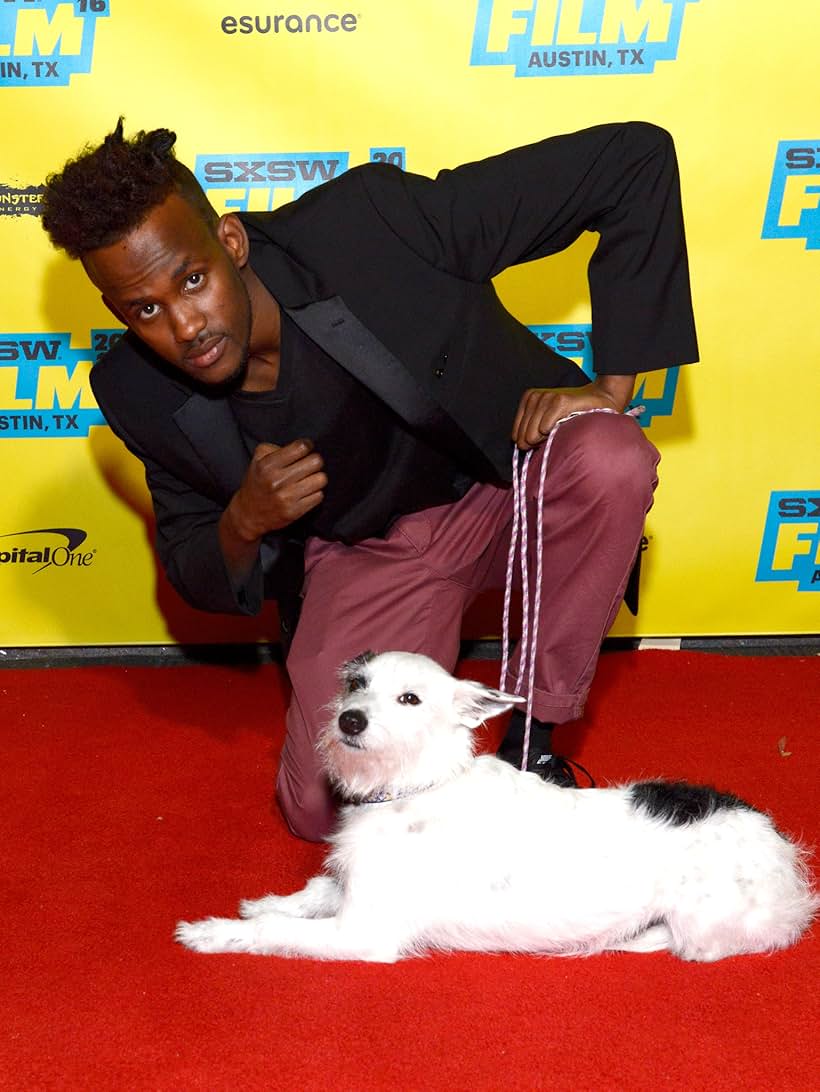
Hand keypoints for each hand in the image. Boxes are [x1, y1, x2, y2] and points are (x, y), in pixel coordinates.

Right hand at [226, 439, 326, 541]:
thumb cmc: (257, 483)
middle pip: (316, 462)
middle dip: (314, 462)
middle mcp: (277, 481)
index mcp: (267, 465)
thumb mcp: (257, 460)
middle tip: (308, 466)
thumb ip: (275, 448)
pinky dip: (314, 493)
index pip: (301, 447)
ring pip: (321, 479)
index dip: (307, 446)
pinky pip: (319, 496)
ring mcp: (286, 497)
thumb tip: (300, 448)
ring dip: (317, 478)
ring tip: (308, 479)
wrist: (248, 514)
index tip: (305, 449)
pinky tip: (305, 493)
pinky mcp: (294, 511)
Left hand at [512, 376, 634, 449]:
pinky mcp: (560, 401)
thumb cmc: (574, 416)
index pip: (515, 435)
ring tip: (563, 428)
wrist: (602, 399)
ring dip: (548, 438)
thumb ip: (531, 432)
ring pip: (533, 434)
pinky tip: (567, 425)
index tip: (547, 438)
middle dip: (538, 442)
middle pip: (523, 437)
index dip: (531, 443)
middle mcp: (535, 397)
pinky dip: (555, 432)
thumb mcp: (547, 423)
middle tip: (556, 434)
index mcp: (529, 399)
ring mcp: (547, 397)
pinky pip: (545, 428)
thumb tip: (521, 446)